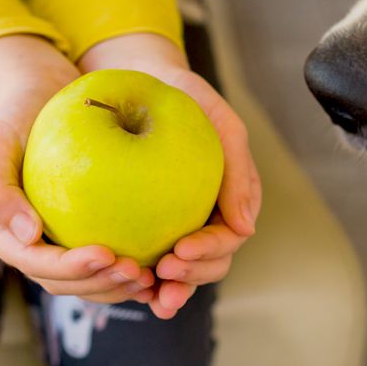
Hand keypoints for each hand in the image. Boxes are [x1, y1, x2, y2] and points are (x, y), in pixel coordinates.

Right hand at [0, 35, 155, 303]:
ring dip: (118, 286)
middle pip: (65, 282)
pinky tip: (160, 266)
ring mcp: (56, 243)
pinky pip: (107, 259)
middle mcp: (28, 245)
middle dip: (101, 284)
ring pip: (88, 281)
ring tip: (151, 276)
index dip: (72, 268)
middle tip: (138, 272)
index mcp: (2, 233)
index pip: (38, 263)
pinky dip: (131, 269)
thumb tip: (28, 235)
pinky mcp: (82, 232)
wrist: (39, 95)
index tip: (107, 254)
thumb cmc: (16, 113)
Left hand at [79, 32, 261, 317]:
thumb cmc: (179, 91)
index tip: (181, 250)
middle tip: (162, 273)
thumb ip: (237, 167)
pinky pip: (143, 257)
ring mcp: (176, 222)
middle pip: (208, 264)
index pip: (228, 238)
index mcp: (230, 196)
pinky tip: (120, 282)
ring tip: (146, 290)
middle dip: (190, 279)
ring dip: (167, 288)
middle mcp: (206, 215)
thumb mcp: (215, 116)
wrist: (134, 75)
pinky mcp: (144, 224)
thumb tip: (245, 229)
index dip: (210, 252)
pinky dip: (137, 276)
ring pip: (179, 271)